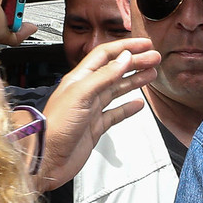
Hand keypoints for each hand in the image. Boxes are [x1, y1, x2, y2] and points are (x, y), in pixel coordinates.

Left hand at [34, 38, 160, 189]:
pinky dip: (128, 108)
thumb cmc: (55, 126)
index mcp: (79, 78)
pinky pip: (115, 113)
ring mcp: (91, 109)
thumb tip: (123, 58)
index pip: (105, 55)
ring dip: (134, 80)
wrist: (48, 157)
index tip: (144, 45)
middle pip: (115, 70)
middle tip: (154, 58)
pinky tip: (138, 104)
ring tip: (151, 74)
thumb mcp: (81, 94)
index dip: (125, 47)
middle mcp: (86, 91)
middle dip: (135, 62)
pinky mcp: (95, 126)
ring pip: (117, 90)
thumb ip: (104, 76)